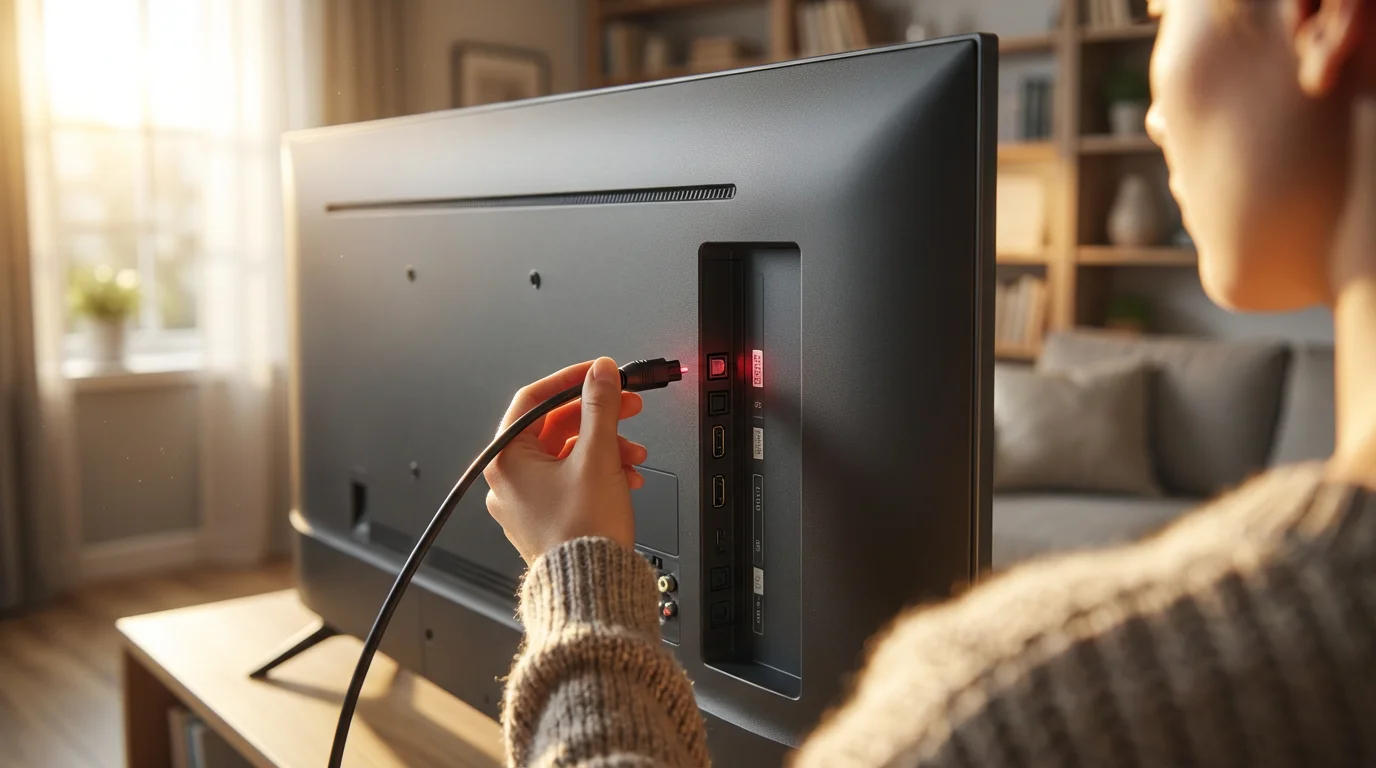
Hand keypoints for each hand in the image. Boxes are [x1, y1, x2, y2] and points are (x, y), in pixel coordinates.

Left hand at [484, 357, 648, 563]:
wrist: (593, 588)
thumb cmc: (583, 533)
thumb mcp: (598, 455)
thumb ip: (600, 405)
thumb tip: (600, 373)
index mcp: (506, 460)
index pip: (534, 399)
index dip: (571, 380)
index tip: (598, 373)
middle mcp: (509, 480)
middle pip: (555, 427)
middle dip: (598, 417)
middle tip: (627, 406)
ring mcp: (526, 502)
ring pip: (567, 455)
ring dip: (605, 447)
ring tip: (633, 454)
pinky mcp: (545, 518)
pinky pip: (571, 480)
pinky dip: (598, 471)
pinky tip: (625, 476)